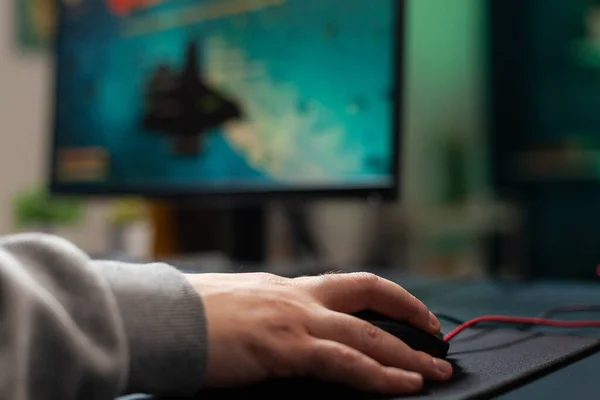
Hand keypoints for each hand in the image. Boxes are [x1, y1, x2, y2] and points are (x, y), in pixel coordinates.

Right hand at [185, 272, 452, 394]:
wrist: (163, 316)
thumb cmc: (193, 315)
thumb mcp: (242, 306)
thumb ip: (270, 315)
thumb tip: (281, 332)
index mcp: (290, 287)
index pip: (353, 284)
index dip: (389, 295)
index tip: (410, 310)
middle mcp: (300, 297)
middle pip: (372, 298)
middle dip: (412, 317)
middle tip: (439, 338)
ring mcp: (296, 320)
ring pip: (368, 335)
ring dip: (408, 355)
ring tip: (437, 371)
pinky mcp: (286, 347)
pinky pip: (345, 363)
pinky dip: (379, 376)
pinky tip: (403, 385)